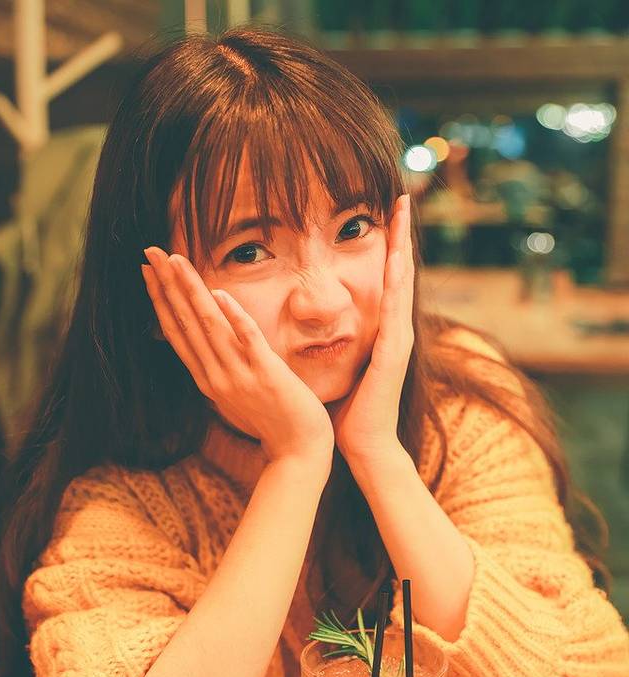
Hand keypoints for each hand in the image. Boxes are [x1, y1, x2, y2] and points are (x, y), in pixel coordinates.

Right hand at [141, 249, 333, 465]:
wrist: (298, 450)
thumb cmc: (270, 420)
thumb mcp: (235, 393)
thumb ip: (219, 366)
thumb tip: (207, 339)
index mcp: (206, 379)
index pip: (176, 333)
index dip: (160, 300)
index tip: (147, 270)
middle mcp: (216, 377)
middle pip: (185, 324)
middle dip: (167, 285)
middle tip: (150, 252)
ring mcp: (239, 376)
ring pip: (209, 327)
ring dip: (191, 292)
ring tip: (176, 262)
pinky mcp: (266, 375)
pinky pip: (248, 340)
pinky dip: (234, 317)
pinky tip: (220, 293)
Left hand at [327, 193, 414, 464]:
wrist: (363, 447)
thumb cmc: (347, 412)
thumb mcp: (337, 367)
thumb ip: (329, 344)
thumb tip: (305, 327)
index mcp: (379, 332)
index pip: (384, 279)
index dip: (385, 246)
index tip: (380, 213)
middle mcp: (393, 330)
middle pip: (398, 272)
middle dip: (400, 234)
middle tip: (401, 196)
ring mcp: (397, 340)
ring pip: (402, 283)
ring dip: (403, 246)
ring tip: (404, 212)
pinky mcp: (393, 354)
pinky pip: (394, 310)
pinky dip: (396, 282)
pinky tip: (396, 258)